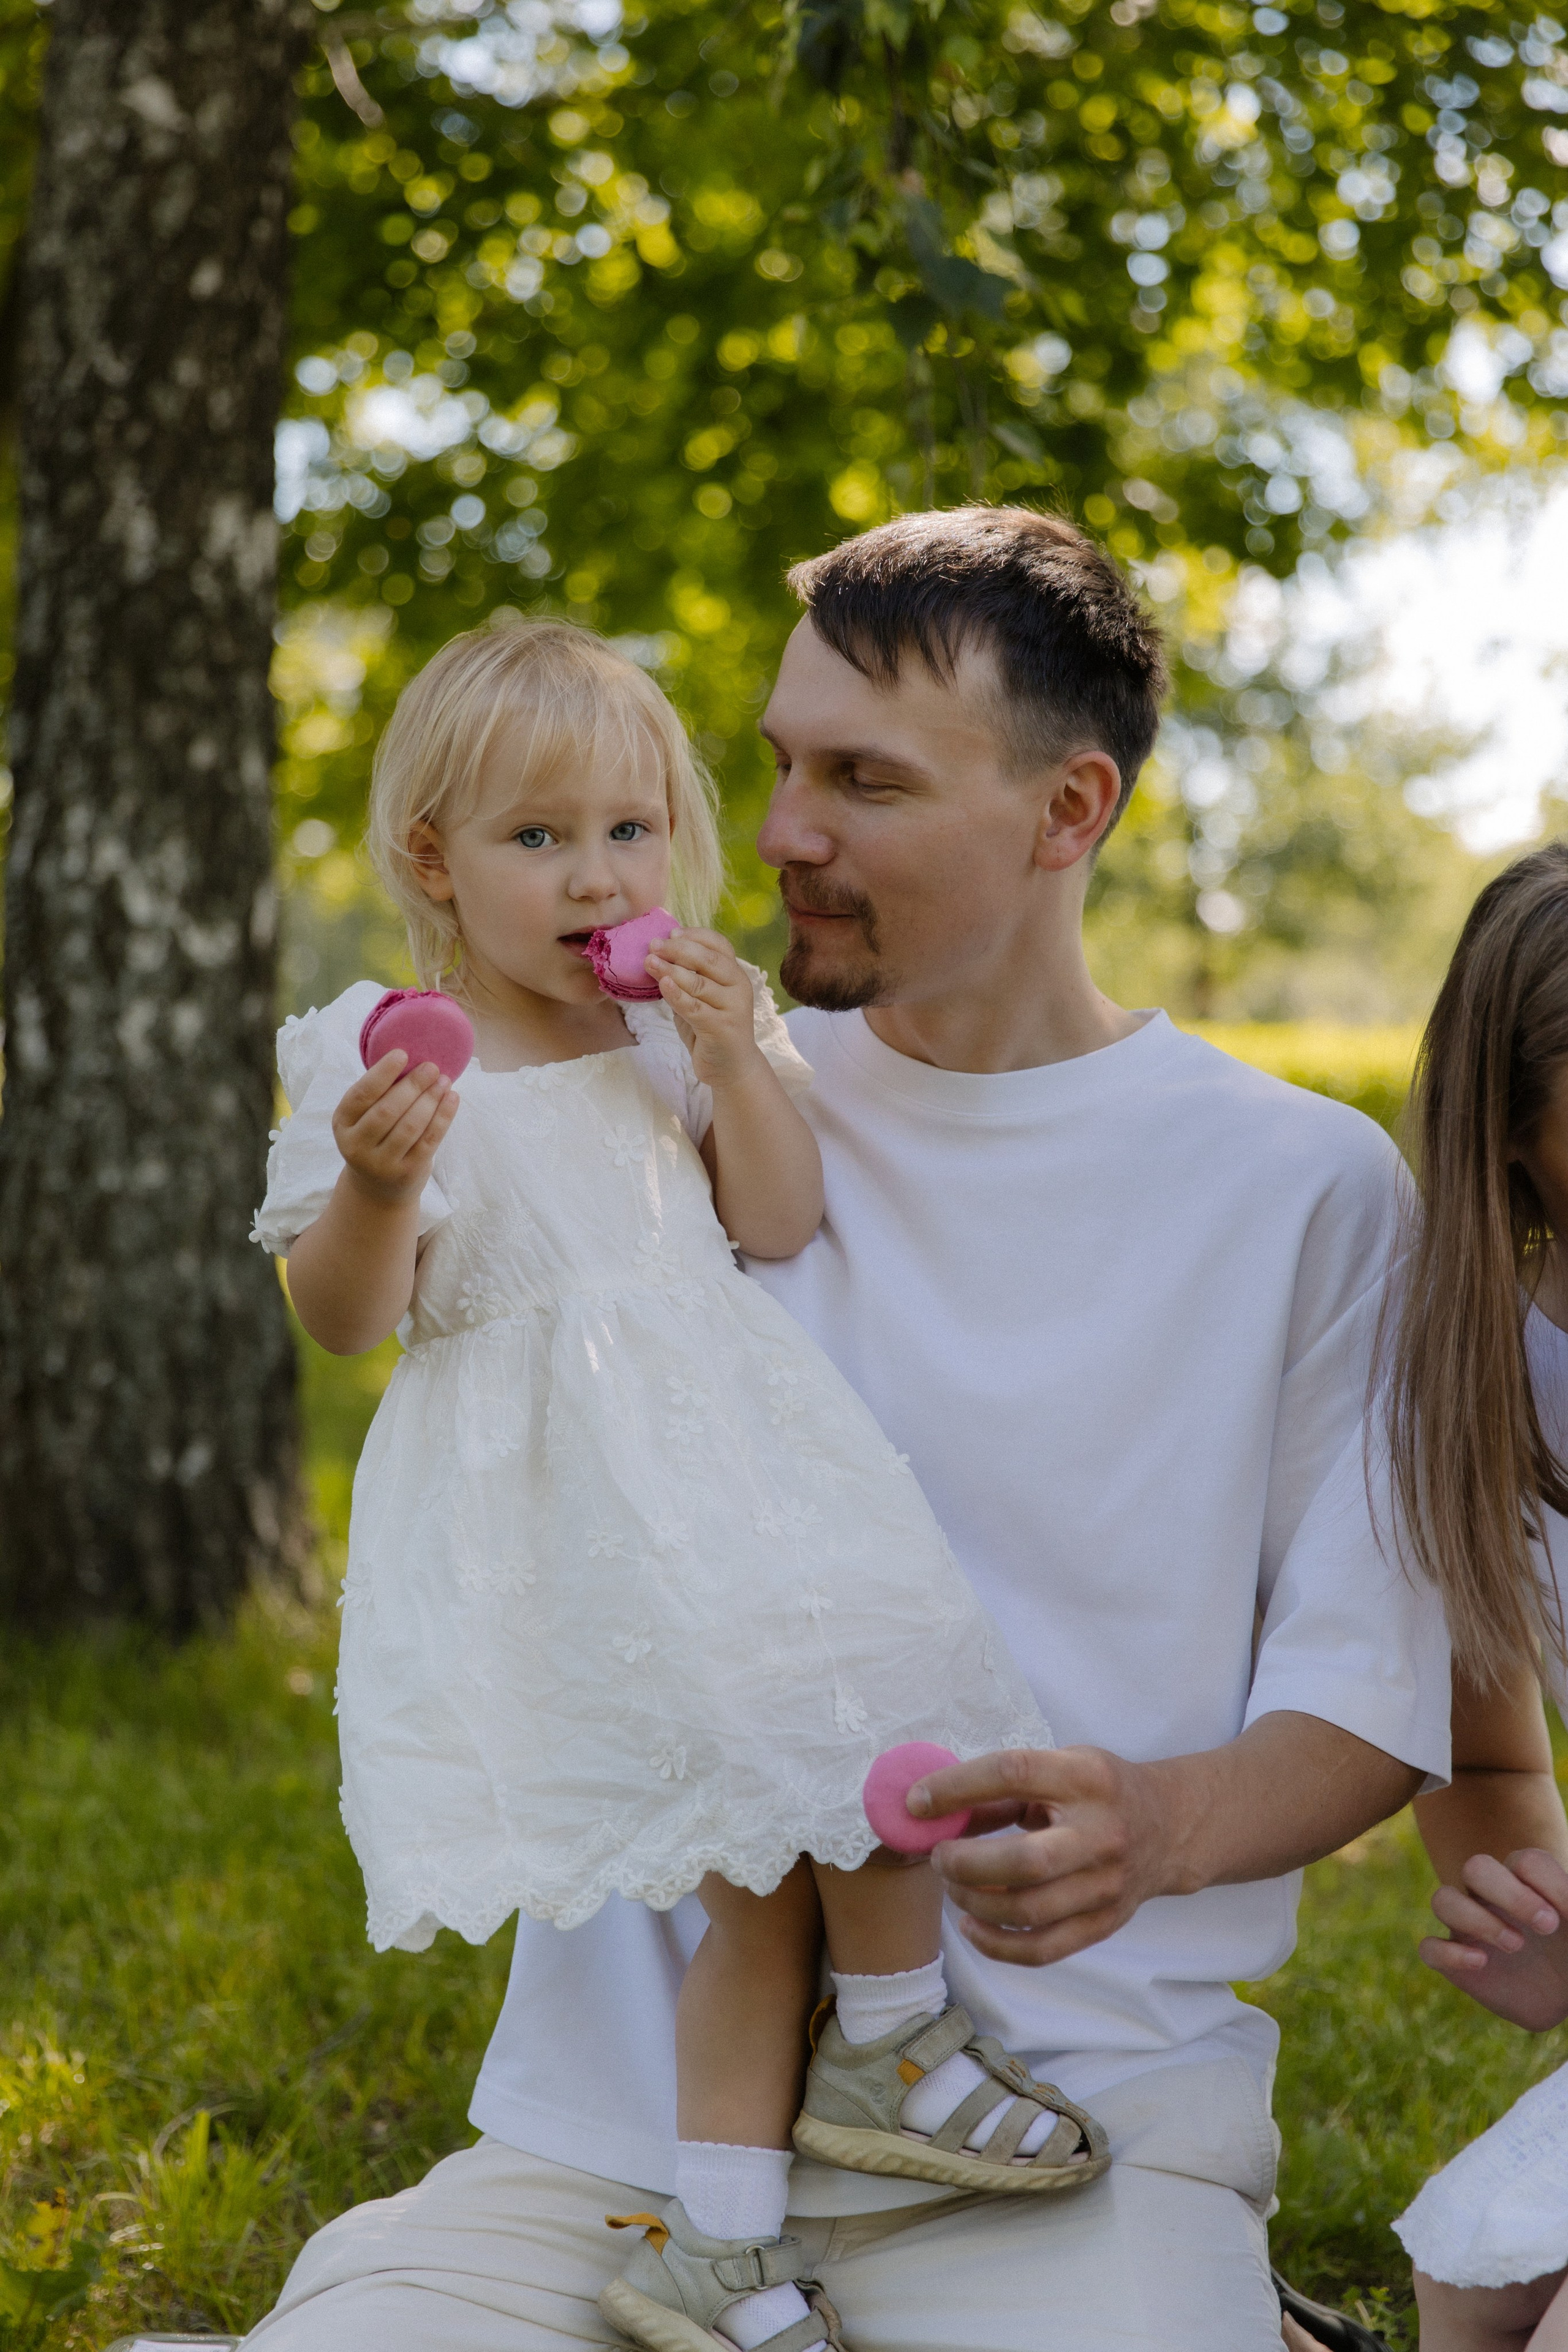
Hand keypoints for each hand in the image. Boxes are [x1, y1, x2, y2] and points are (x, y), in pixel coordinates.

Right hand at [331, 1051, 457, 1205]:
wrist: (377, 1187)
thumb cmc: (374, 1138)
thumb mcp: (364, 1119)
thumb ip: (379, 1094)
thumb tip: (412, 1059)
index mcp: (342, 1123)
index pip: (361, 1095)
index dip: (382, 1073)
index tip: (403, 1054)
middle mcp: (356, 1145)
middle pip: (388, 1110)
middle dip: (413, 1085)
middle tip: (432, 1066)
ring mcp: (381, 1163)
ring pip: (410, 1126)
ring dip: (431, 1099)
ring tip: (444, 1081)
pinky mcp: (407, 1172)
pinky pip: (429, 1140)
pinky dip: (443, 1116)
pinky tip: (452, 1098)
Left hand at [645, 929, 763, 1088]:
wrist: (731, 1067)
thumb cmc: (711, 1028)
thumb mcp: (701, 998)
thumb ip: (688, 978)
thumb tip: (658, 954)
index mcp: (735, 973)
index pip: (719, 945)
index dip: (694, 935)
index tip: (670, 933)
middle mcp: (739, 987)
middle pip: (709, 960)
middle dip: (678, 950)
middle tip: (652, 945)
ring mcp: (733, 1007)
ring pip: (699, 983)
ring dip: (671, 970)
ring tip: (649, 962)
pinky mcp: (722, 1028)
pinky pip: (695, 1008)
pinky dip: (677, 995)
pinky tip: (663, 984)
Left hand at [912, 1746, 1169, 1966]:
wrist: (1169, 1826)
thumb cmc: (1098, 1791)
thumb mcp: (1059, 1767)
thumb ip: (1001, 1790)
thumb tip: (933, 1809)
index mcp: (1086, 1777)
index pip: (1012, 1772)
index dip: (956, 1787)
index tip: (916, 1802)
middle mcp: (1101, 1832)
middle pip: (1024, 1861)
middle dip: (965, 1863)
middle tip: (938, 1856)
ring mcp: (1107, 1884)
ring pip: (1028, 1911)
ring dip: (974, 1902)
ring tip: (952, 1886)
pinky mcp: (1106, 1922)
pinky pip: (1043, 1949)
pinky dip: (996, 1945)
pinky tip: (971, 1925)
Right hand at [1420, 1847, 1567, 2029]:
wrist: (1559, 1997)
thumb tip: (1558, 1908)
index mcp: (1524, 1882)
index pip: (1525, 1861)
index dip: (1548, 1884)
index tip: (1567, 1914)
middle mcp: (1490, 1897)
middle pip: (1477, 1867)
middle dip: (1509, 1893)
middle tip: (1547, 1926)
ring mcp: (1468, 1928)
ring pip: (1443, 1900)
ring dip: (1477, 1920)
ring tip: (1516, 1946)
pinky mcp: (1455, 1962)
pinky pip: (1429, 1948)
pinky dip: (1449, 1953)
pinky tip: (1480, 1963)